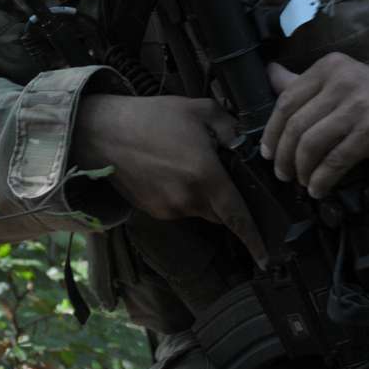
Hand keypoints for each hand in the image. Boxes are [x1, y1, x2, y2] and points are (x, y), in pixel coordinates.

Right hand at [71, 94, 267, 266]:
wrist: (101, 132)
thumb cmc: (153, 117)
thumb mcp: (202, 110)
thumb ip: (232, 129)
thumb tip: (246, 145)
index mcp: (205, 176)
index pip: (237, 216)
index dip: (254, 238)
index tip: (266, 259)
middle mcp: (187, 199)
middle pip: (222, 214)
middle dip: (229, 200)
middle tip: (223, 172)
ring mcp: (168, 209)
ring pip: (201, 211)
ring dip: (205, 196)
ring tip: (191, 163)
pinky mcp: (152, 211)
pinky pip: (181, 209)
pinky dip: (185, 196)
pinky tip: (173, 171)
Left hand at [261, 53, 368, 199]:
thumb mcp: (343, 84)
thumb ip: (306, 82)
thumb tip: (269, 72)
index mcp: (332, 66)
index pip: (287, 100)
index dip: (272, 131)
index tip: (268, 152)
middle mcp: (344, 81)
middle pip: (297, 124)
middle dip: (284, 155)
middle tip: (283, 174)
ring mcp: (359, 105)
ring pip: (311, 144)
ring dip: (301, 170)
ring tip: (303, 182)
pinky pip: (334, 160)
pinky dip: (322, 179)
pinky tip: (320, 188)